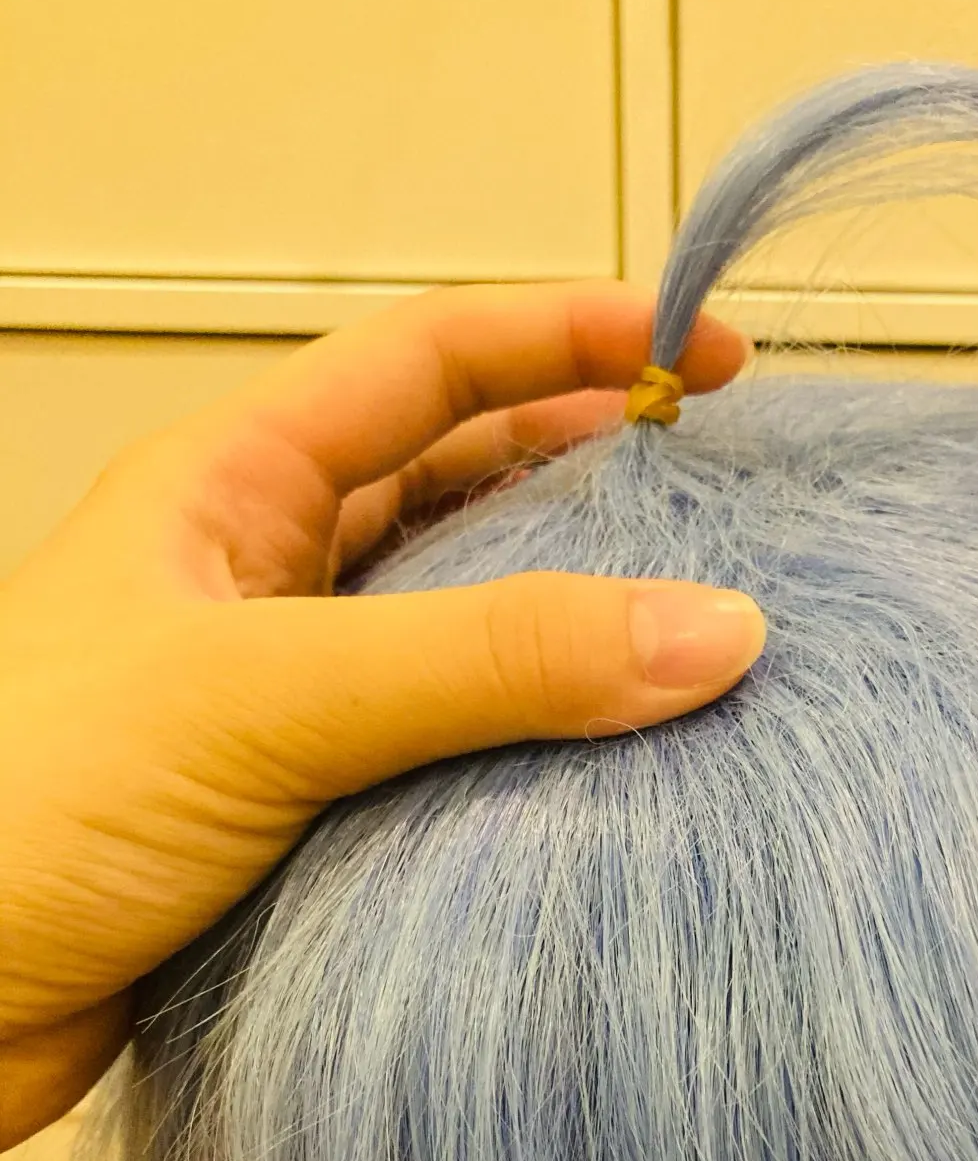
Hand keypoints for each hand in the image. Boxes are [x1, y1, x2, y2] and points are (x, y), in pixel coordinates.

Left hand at [0, 282, 764, 1149]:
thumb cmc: (16, 807)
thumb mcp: (265, 698)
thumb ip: (488, 659)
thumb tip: (707, 627)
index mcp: (231, 488)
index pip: (429, 363)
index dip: (569, 338)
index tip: (706, 354)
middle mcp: (263, 583)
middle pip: (461, 492)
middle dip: (591, 483)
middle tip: (724, 506)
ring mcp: (283, 707)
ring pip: (462, 637)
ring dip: (568, 635)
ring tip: (697, 644)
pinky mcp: (302, 822)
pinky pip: (449, 761)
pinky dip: (531, 762)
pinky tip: (609, 783)